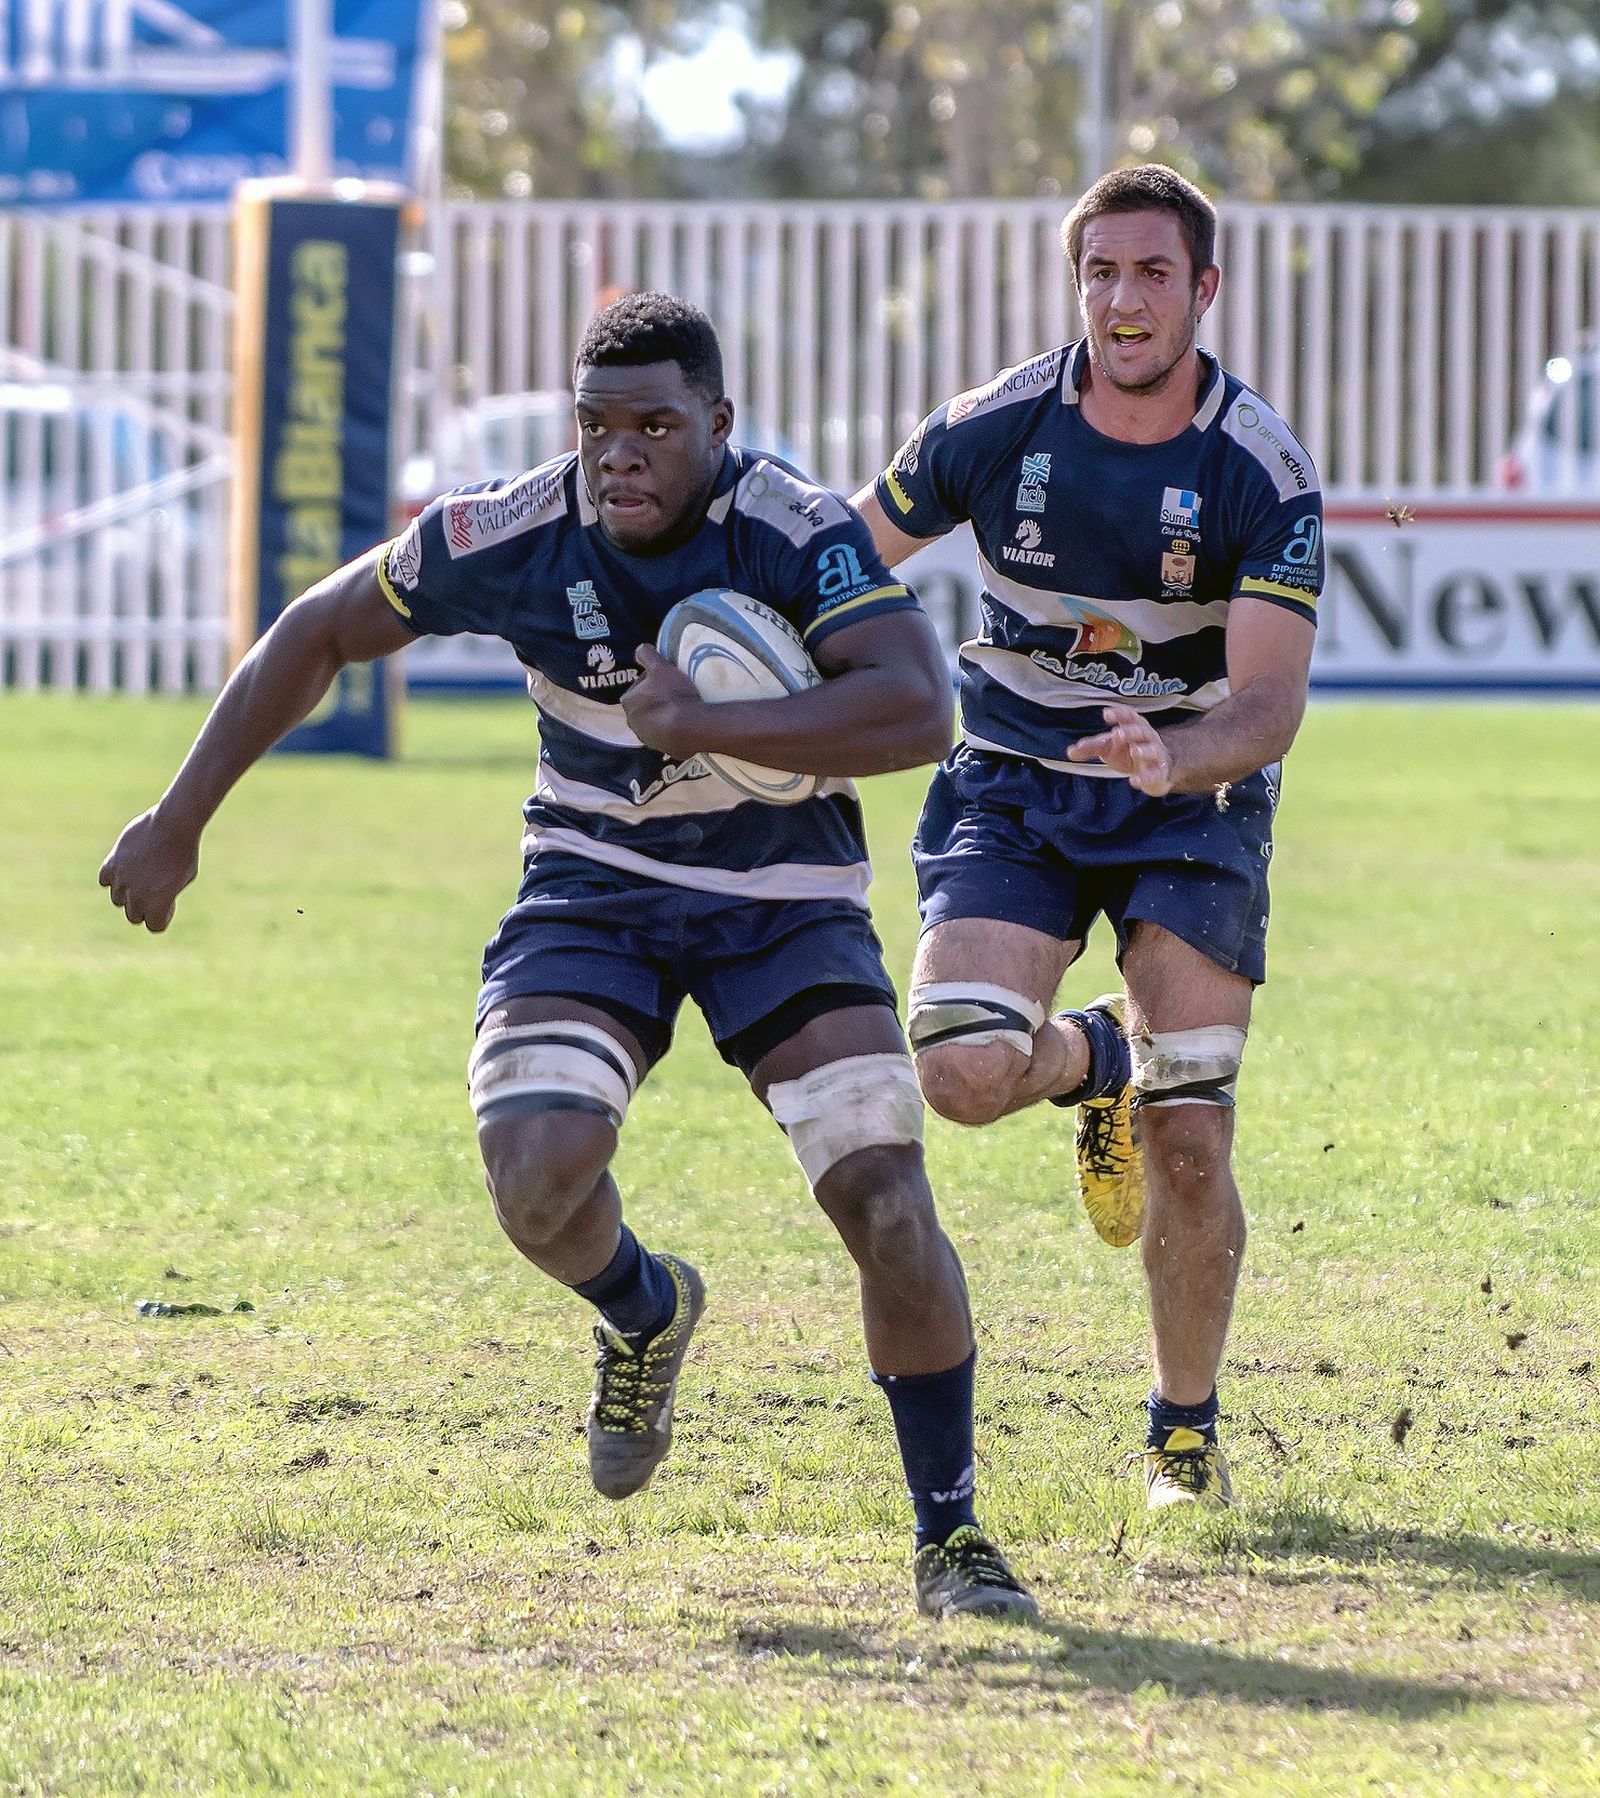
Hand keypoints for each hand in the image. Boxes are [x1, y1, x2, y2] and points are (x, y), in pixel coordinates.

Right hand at [98, 806, 200, 931]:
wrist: (174, 824)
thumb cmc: (185, 852)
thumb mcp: (184, 878)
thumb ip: (166, 894)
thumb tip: (150, 902)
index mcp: (158, 902)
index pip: (154, 926)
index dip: (163, 917)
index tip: (170, 904)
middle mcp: (137, 894)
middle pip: (134, 916)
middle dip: (145, 909)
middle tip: (155, 891)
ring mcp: (123, 878)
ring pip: (117, 900)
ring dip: (128, 894)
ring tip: (142, 878)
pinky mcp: (113, 861)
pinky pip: (104, 880)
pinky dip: (112, 879)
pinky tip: (126, 870)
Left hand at [621, 644, 709, 757]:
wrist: (690, 727)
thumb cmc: (672, 695)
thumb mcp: (660, 666)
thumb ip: (646, 654)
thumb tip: (639, 650)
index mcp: (628, 701)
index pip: (639, 686)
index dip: (653, 680)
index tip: (667, 679)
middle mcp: (632, 723)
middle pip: (646, 705)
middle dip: (656, 700)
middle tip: (675, 693)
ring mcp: (647, 739)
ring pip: (655, 722)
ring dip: (664, 716)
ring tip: (682, 708)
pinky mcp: (663, 749)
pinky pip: (667, 736)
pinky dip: (673, 730)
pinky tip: (685, 723)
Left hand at [1066, 704, 1174, 794]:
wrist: (1154, 768)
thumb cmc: (1128, 752)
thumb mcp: (1108, 747)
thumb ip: (1090, 748)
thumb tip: (1070, 752)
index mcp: (1134, 727)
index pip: (1129, 716)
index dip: (1119, 713)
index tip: (1106, 714)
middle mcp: (1147, 738)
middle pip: (1141, 731)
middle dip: (1130, 731)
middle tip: (1117, 733)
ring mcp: (1155, 755)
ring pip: (1152, 750)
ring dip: (1144, 750)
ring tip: (1134, 751)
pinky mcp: (1159, 773)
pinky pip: (1155, 774)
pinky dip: (1146, 777)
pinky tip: (1134, 781)